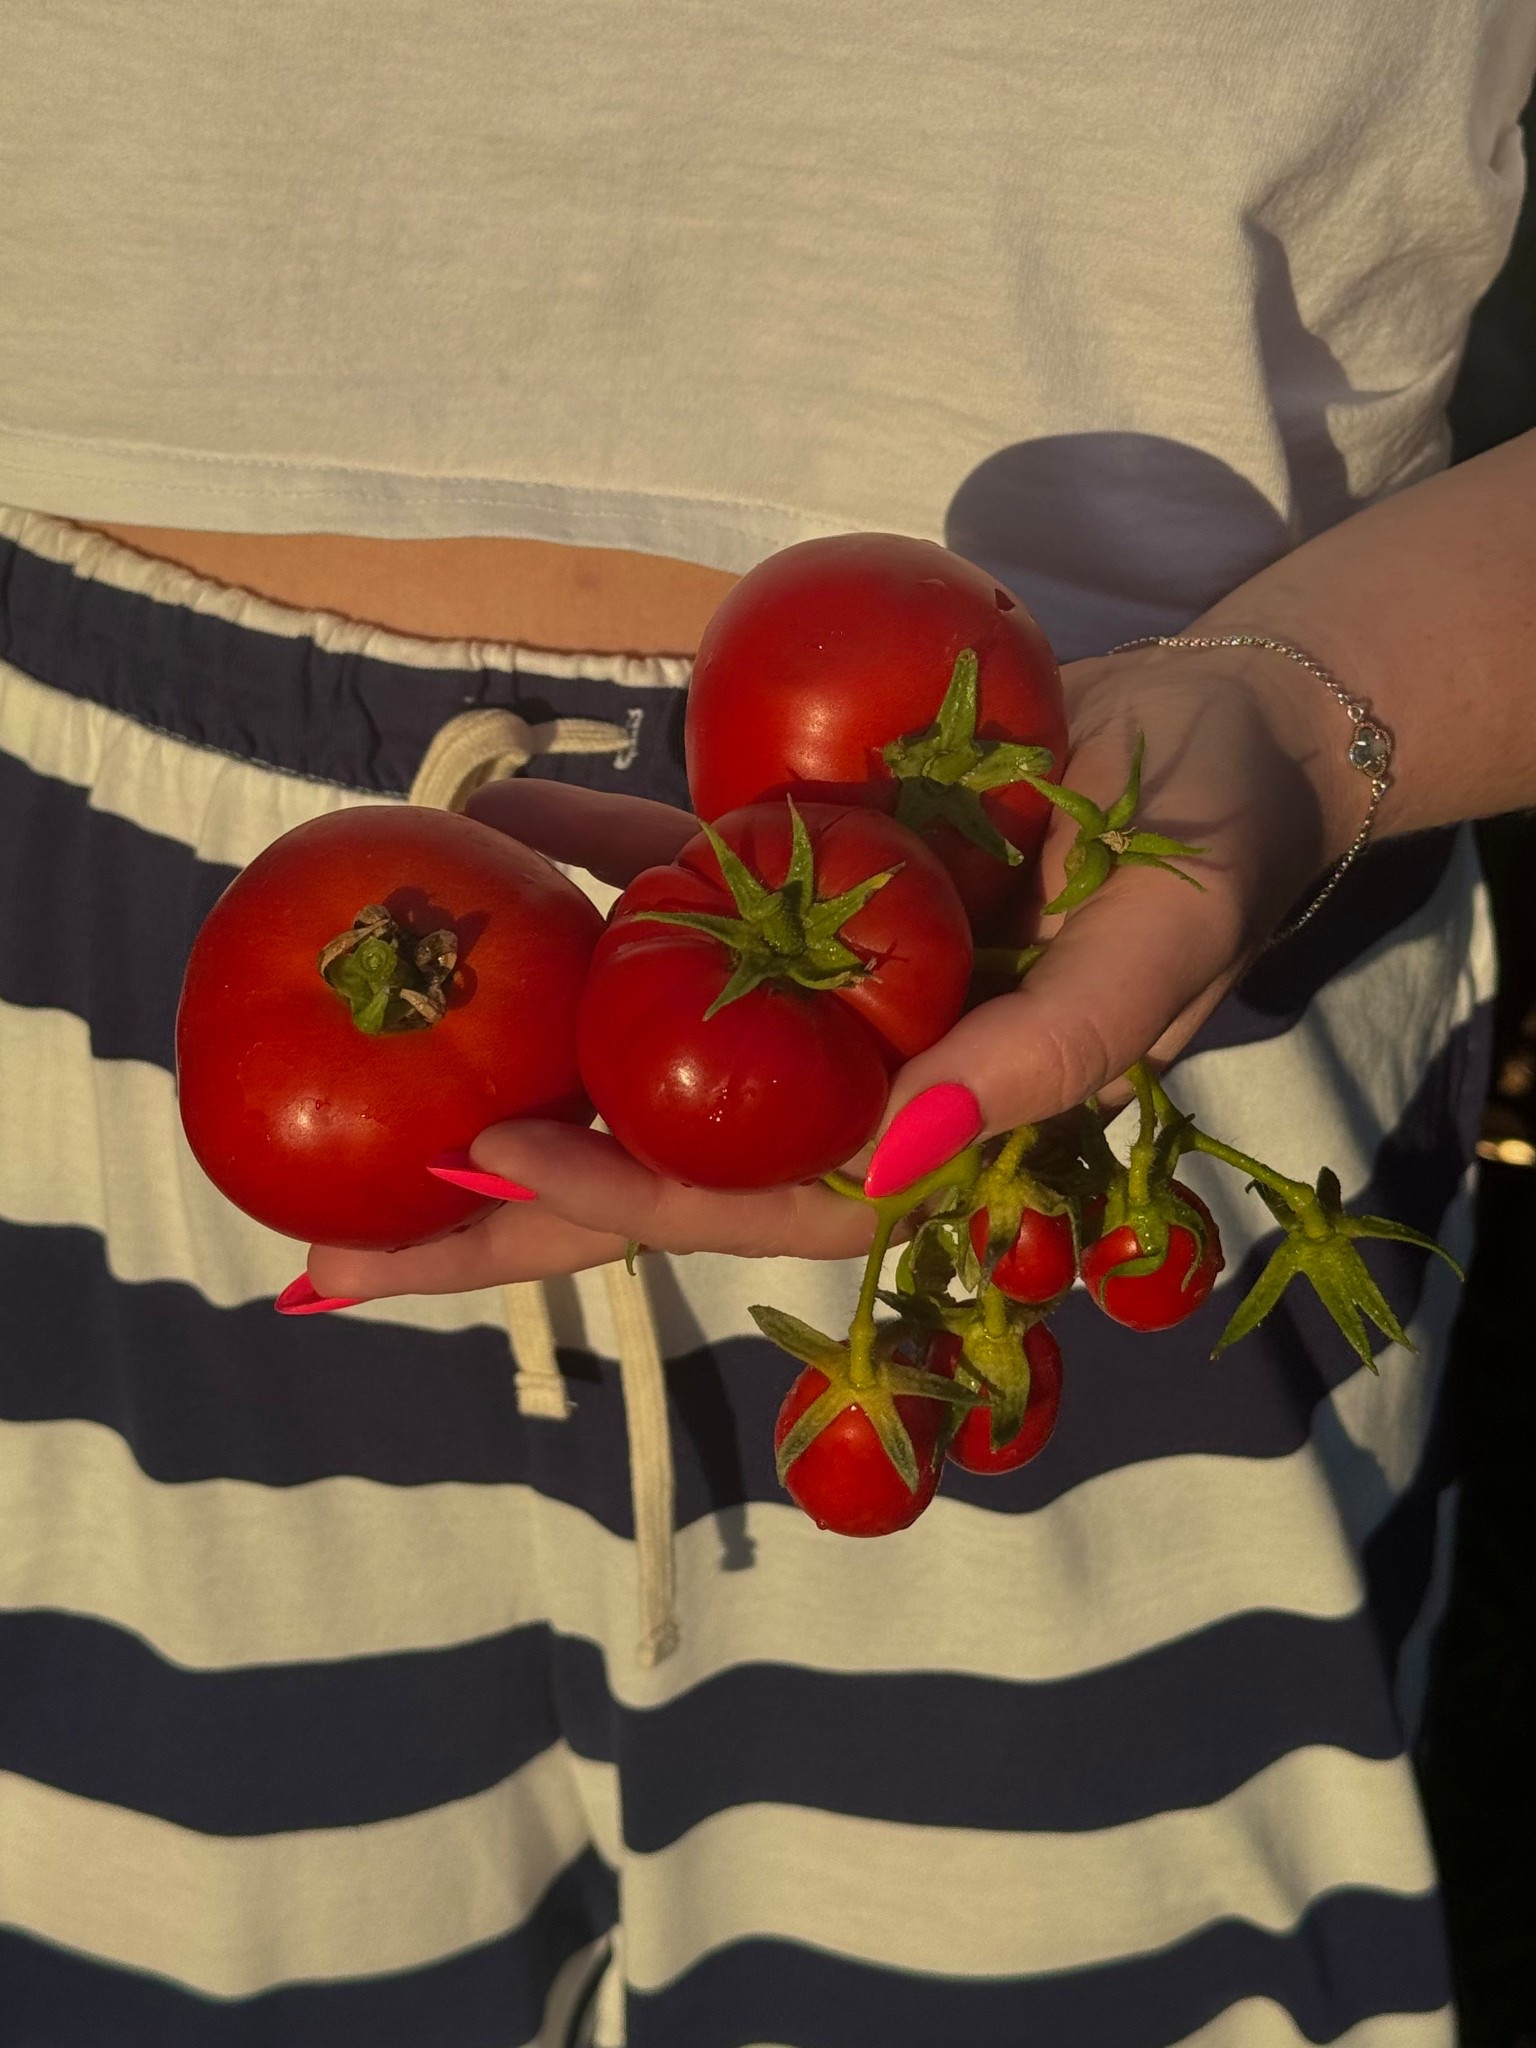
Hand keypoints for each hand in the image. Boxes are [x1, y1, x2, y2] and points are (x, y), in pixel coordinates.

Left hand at [305, 647, 1348, 1303]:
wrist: (1227, 723)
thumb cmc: (1217, 837)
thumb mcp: (1160, 945)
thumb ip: (1042, 1058)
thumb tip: (893, 1157)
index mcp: (937, 1131)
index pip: (765, 1201)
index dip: (631, 1200)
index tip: (490, 1165)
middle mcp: (858, 1079)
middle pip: (664, 1168)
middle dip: (508, 1214)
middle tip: (334, 1259)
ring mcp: (825, 989)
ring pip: (646, 1040)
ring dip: (512, 1046)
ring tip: (358, 1064)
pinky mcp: (813, 890)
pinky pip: (682, 888)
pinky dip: (595, 860)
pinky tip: (499, 818)